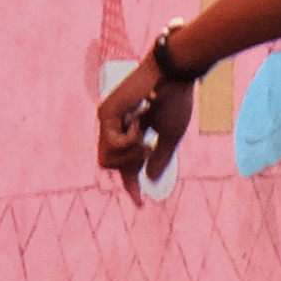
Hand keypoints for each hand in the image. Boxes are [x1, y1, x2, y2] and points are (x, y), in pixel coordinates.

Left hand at [95, 50, 192, 189]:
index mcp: (130, 132)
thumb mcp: (170, 136)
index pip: (124, 164)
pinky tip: (139, 122)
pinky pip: (113, 144)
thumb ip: (160, 158)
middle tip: (148, 149)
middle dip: (129, 166)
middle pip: (109, 165)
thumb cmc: (175, 100)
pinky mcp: (105, 114)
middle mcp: (114, 127)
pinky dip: (129, 140)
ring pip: (107, 159)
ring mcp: (107, 120)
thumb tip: (149, 180)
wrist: (175, 76)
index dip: (131, 185)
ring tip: (145, 139)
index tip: (140, 205)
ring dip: (131, 154)